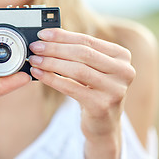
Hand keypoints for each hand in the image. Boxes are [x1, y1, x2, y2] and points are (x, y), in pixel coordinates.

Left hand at [28, 28, 135, 158]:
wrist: (103, 124)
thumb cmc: (93, 90)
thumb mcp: (90, 68)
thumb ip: (76, 52)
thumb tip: (46, 37)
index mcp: (122, 56)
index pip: (87, 40)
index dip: (62, 36)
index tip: (42, 34)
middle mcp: (124, 71)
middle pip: (83, 53)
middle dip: (55, 48)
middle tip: (35, 47)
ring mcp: (115, 89)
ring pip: (77, 69)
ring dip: (51, 63)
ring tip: (34, 60)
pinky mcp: (102, 105)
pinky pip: (70, 87)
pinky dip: (51, 79)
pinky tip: (38, 74)